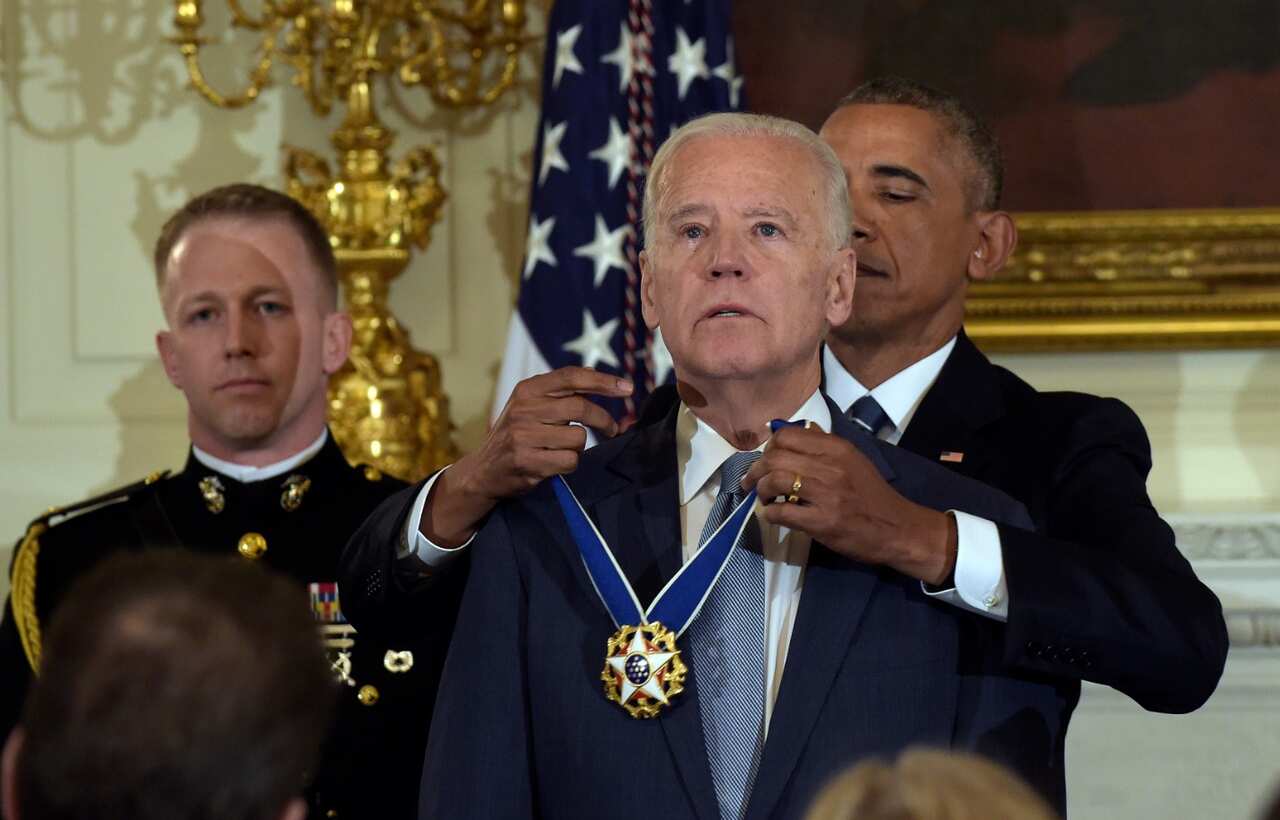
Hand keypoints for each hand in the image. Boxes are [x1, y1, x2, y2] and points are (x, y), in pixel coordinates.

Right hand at [422, 367, 632, 546]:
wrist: (483, 470)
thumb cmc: (516, 434)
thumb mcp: (530, 405)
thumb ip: (560, 393)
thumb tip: (601, 379)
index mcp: (527, 389)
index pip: (571, 377)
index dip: (603, 380)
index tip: (627, 388)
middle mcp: (524, 408)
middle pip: (580, 408)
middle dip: (603, 420)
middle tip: (613, 429)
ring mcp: (523, 435)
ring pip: (577, 438)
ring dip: (579, 447)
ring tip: (562, 450)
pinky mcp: (526, 460)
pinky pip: (569, 461)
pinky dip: (569, 465)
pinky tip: (553, 464)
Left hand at [740, 425, 955, 585]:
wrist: (897, 528)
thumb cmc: (871, 494)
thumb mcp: (853, 459)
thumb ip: (824, 444)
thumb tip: (794, 431)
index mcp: (836, 448)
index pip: (786, 435)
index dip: (769, 447)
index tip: (766, 460)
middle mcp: (830, 466)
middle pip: (775, 457)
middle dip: (756, 470)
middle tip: (753, 482)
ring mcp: (826, 494)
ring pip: (775, 480)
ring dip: (760, 490)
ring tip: (763, 498)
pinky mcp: (822, 522)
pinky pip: (782, 513)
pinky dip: (770, 514)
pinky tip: (773, 515)